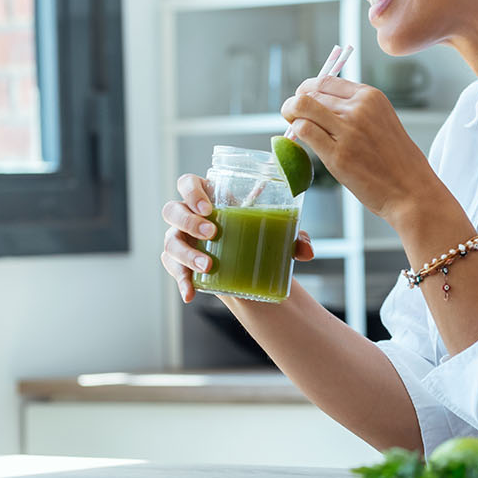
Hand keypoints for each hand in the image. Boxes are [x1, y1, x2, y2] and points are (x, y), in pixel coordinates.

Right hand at [160, 173, 313, 301]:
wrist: (250, 266)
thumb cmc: (259, 236)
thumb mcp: (277, 233)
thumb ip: (295, 238)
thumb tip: (307, 251)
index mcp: (208, 197)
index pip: (187, 183)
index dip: (191, 191)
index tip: (209, 207)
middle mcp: (188, 216)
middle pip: (172, 210)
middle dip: (189, 221)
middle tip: (212, 233)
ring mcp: (180, 239)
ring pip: (170, 242)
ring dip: (186, 253)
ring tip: (208, 265)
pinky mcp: (178, 263)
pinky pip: (172, 269)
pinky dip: (181, 281)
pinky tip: (190, 293)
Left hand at [282, 75, 437, 220]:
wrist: (412, 192)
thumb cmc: (397, 162)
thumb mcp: (382, 121)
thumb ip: (356, 109)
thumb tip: (319, 103)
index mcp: (371, 96)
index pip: (325, 81)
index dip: (307, 90)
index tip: (304, 103)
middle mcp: (359, 109)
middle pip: (310, 93)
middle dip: (296, 104)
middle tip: (294, 118)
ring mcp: (348, 131)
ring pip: (302, 107)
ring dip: (291, 116)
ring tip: (295, 128)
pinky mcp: (338, 155)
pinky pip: (304, 131)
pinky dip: (296, 134)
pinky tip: (300, 142)